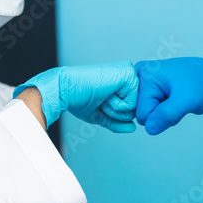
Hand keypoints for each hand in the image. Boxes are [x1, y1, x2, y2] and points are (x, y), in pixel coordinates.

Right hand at [13, 61, 138, 132]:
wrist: (67, 91)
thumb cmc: (80, 100)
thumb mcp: (102, 115)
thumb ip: (118, 122)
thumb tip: (133, 128)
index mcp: (123, 82)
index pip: (131, 109)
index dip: (115, 113)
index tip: (100, 102)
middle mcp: (128, 75)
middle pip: (136, 109)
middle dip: (117, 112)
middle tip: (102, 100)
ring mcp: (129, 74)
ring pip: (135, 107)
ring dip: (116, 109)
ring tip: (103, 96)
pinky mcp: (129, 75)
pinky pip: (133, 103)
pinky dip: (117, 105)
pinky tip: (106, 94)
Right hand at [135, 57, 202, 134]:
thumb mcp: (188, 100)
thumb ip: (167, 115)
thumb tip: (149, 128)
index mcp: (145, 73)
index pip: (142, 112)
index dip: (160, 115)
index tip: (174, 102)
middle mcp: (140, 76)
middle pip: (141, 113)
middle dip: (160, 114)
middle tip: (176, 102)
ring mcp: (145, 83)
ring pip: (147, 114)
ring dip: (163, 114)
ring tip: (176, 100)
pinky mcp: (150, 90)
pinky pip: (151, 111)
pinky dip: (164, 112)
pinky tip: (173, 100)